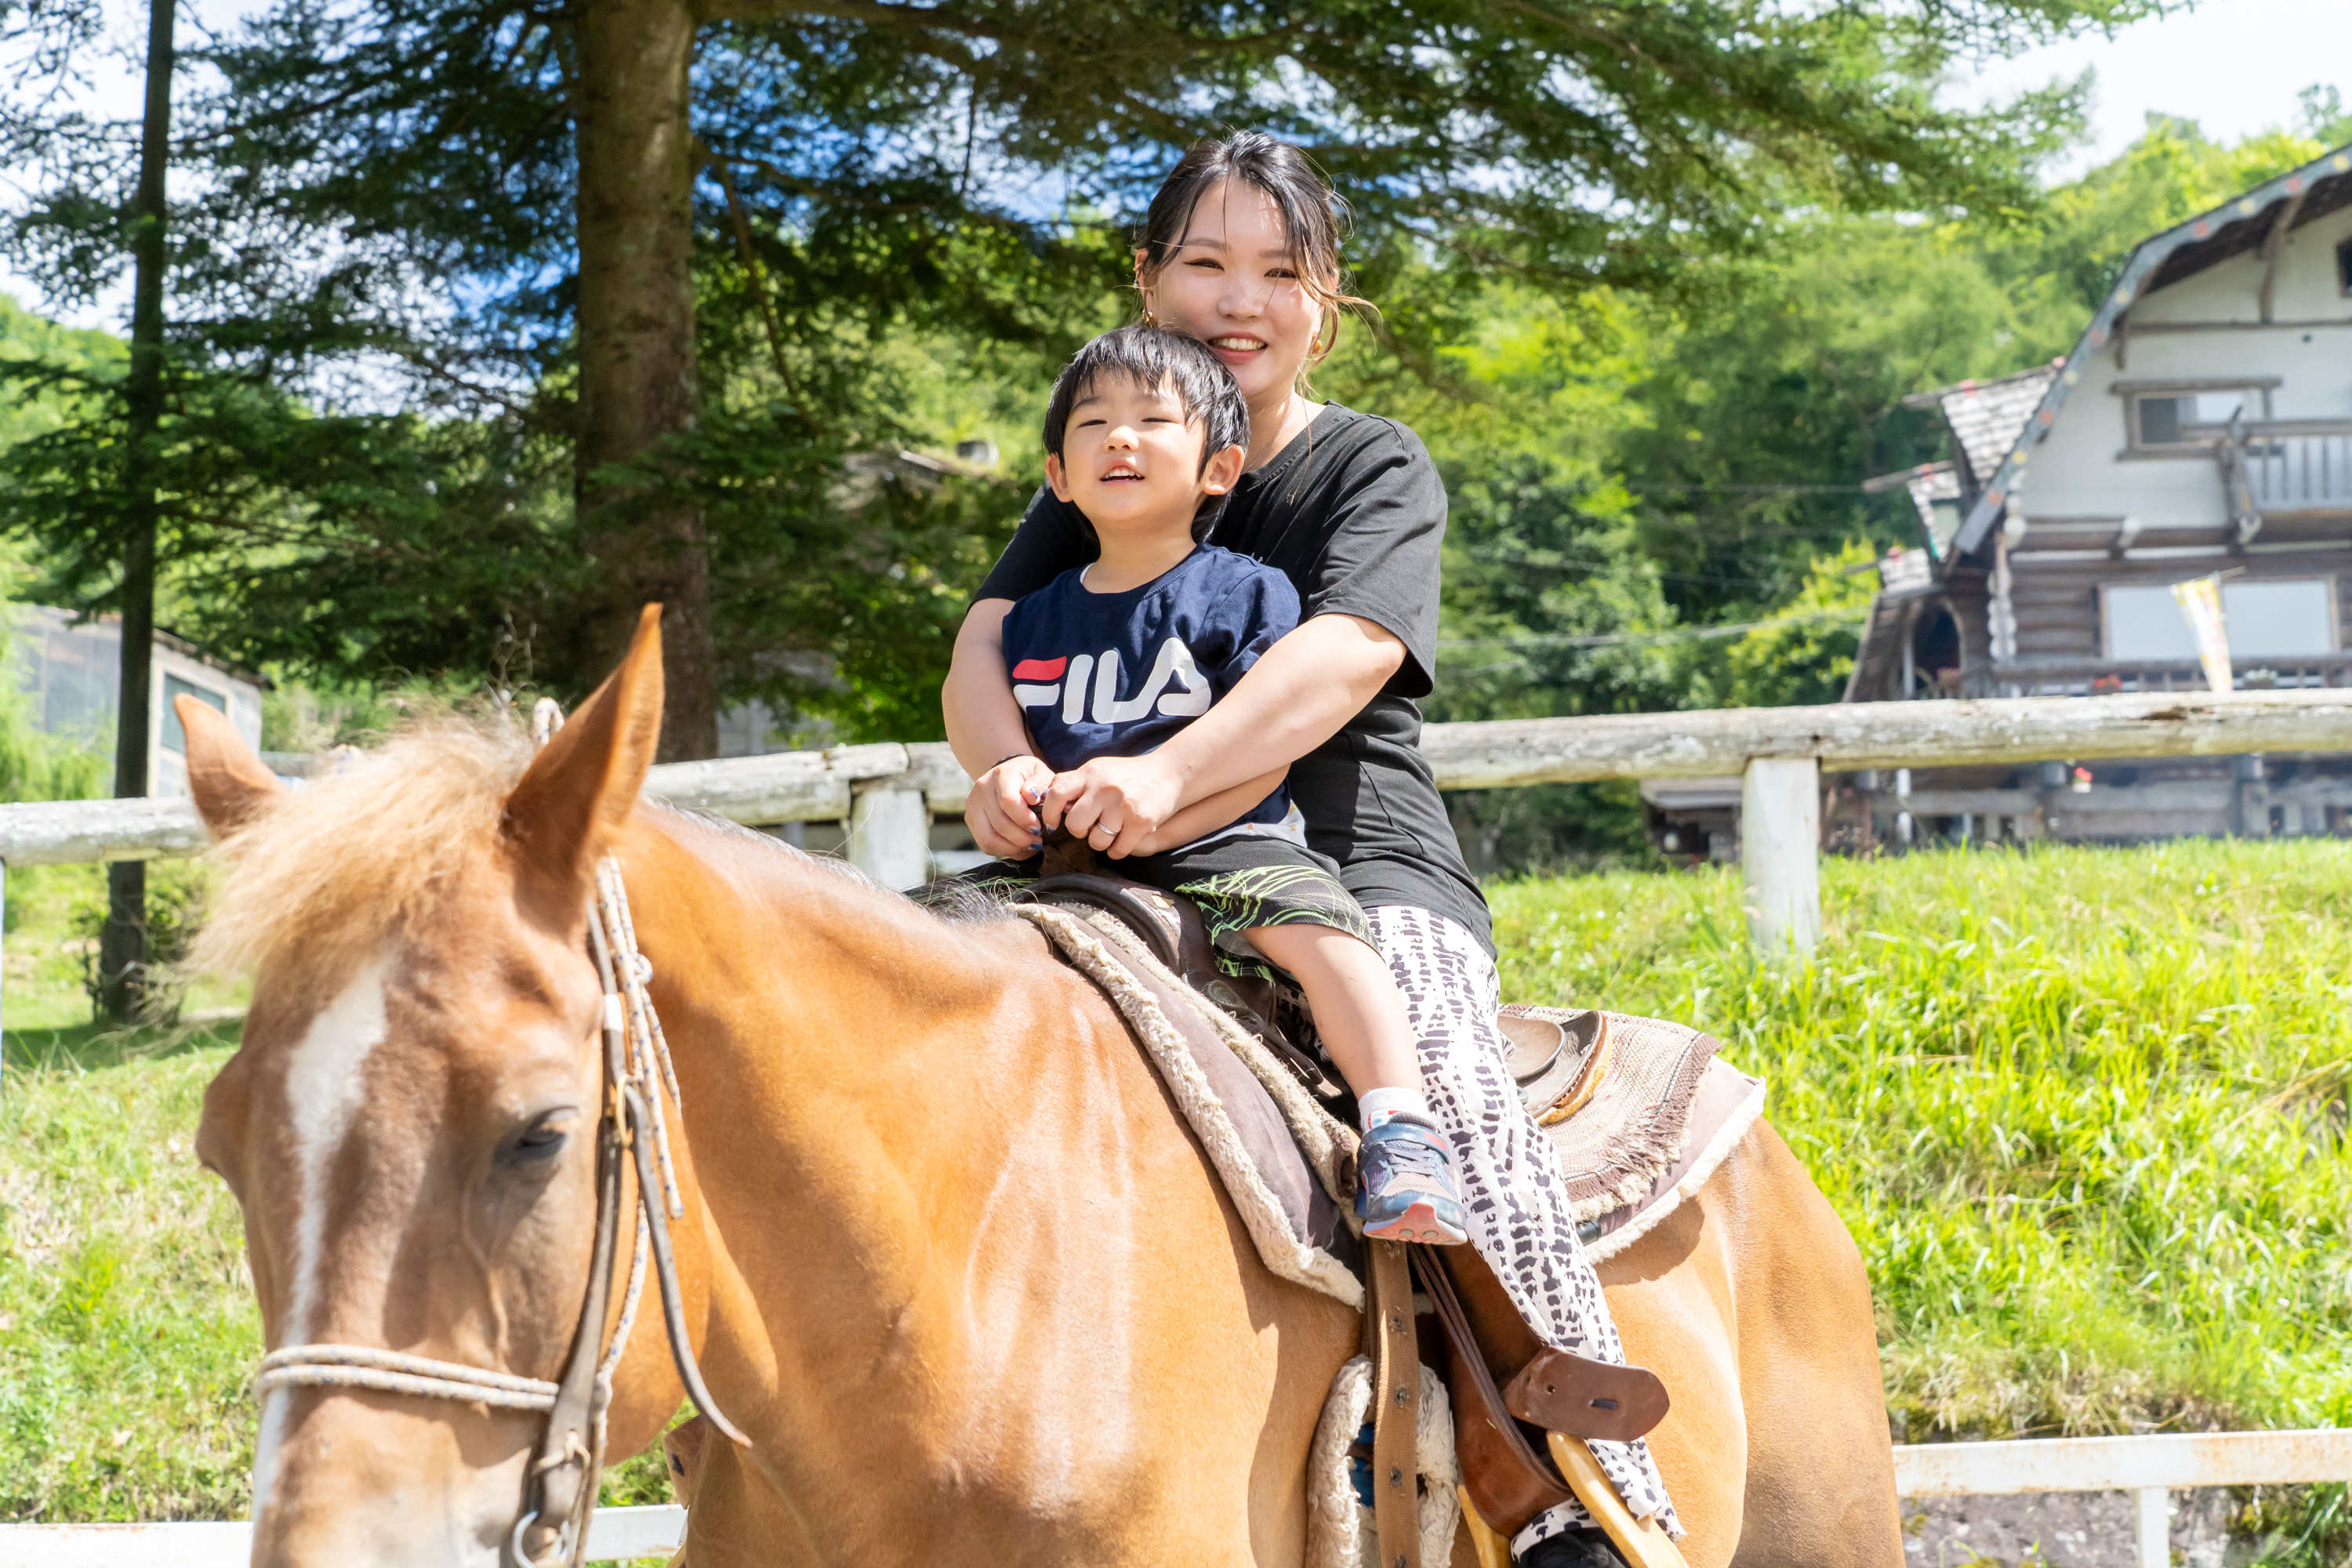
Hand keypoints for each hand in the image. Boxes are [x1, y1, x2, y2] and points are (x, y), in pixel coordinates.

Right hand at [965, 755, 1054, 858]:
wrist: (1008, 774)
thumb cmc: (1029, 776)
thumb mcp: (1041, 772)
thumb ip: (1039, 783)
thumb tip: (1031, 796)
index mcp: (1001, 774)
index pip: (1008, 801)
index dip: (1025, 819)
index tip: (1038, 827)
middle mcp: (982, 788)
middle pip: (999, 823)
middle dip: (1022, 838)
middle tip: (1037, 840)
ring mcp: (973, 804)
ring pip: (989, 838)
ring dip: (1012, 847)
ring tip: (1027, 845)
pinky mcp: (970, 818)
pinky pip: (984, 843)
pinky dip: (1002, 850)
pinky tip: (1016, 845)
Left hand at [1038, 753, 1185, 859]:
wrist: (1168, 773)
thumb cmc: (1127, 775)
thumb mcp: (1098, 769)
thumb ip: (1074, 782)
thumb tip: (1047, 800)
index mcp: (1090, 773)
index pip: (1056, 793)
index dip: (1049, 813)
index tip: (1053, 824)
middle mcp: (1105, 788)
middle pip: (1075, 824)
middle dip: (1080, 832)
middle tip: (1090, 828)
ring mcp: (1123, 805)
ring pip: (1097, 841)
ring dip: (1100, 843)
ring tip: (1109, 832)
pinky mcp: (1141, 821)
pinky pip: (1118, 850)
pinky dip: (1117, 851)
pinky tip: (1121, 841)